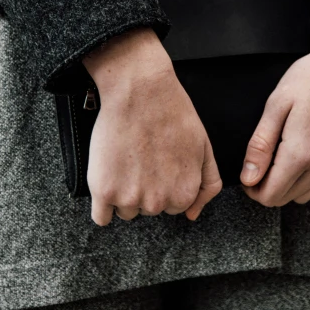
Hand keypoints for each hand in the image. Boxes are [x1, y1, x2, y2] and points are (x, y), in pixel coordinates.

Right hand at [82, 27, 222, 225]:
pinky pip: (102, 218)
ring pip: (126, 211)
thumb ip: (207, 185)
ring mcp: (130, 198)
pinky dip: (103, 206)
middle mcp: (158, 202)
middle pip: (149, 209)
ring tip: (126, 161)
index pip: (173, 207)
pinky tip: (107, 184)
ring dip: (123, 194)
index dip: (164, 184)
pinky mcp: (104, 191)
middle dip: (145, 189)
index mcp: (184, 193)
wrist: (141, 91)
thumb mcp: (205, 148)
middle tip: (142, 158)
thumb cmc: (173, 114)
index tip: (158, 165)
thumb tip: (192, 215)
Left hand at [239, 8, 309, 206]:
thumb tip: (248, 177)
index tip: (251, 176)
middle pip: (287, 198)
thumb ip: (260, 145)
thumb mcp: (277, 104)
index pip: (270, 196)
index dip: (254, 190)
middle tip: (268, 160)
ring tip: (292, 152)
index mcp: (301, 153)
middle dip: (271, 185)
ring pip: (307, 196)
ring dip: (294, 183)